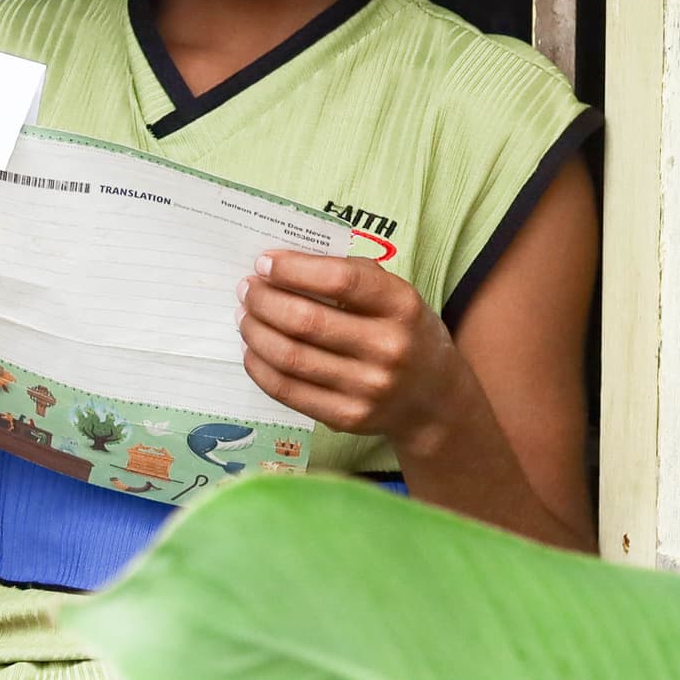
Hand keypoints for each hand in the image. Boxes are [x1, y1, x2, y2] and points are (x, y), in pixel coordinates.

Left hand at [240, 253, 478, 450]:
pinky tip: (252, 350)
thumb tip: (284, 264)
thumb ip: (353, 274)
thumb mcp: (397, 297)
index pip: (340, 280)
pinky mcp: (347, 417)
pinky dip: (260, 367)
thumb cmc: (406, 334)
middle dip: (264, 301)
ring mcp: (368, 388)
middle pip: (306, 321)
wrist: (435, 401)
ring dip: (256, 332)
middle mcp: (389, 348)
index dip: (294, 269)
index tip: (264, 263)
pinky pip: (288, 391)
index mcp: (402, 307)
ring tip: (245, 316)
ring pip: (291, 357)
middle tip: (247, 290)